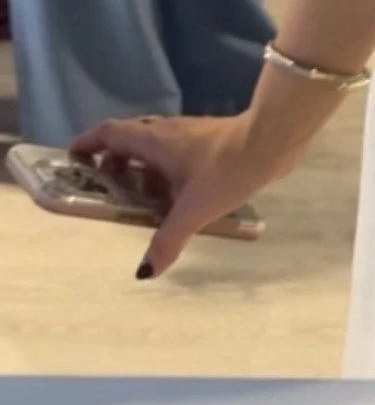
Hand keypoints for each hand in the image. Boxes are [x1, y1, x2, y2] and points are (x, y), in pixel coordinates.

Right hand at [69, 112, 292, 277]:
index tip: (73, 159)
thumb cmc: (226, 169)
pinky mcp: (208, 142)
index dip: (88, 143)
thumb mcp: (193, 209)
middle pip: (129, 143)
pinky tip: (178, 200)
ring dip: (144, 174)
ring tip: (145, 204)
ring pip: (154, 151)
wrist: (271, 141)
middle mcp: (166, 133)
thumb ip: (167, 240)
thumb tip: (145, 271)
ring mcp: (189, 136)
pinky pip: (175, 156)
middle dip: (115, 166)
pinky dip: (166, 175)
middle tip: (112, 194)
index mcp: (153, 141)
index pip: (109, 134)